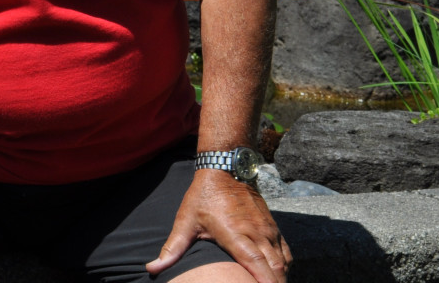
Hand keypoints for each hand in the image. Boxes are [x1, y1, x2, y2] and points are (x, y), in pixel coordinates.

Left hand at [146, 171, 289, 282]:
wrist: (226, 167)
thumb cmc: (204, 196)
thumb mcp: (186, 220)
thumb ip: (172, 247)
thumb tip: (152, 268)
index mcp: (235, 234)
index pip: (256, 263)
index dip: (265, 281)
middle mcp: (256, 233)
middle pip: (275, 267)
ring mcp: (267, 230)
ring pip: (283, 262)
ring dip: (280, 278)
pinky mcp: (273, 227)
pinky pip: (286, 253)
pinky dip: (285, 268)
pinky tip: (279, 277)